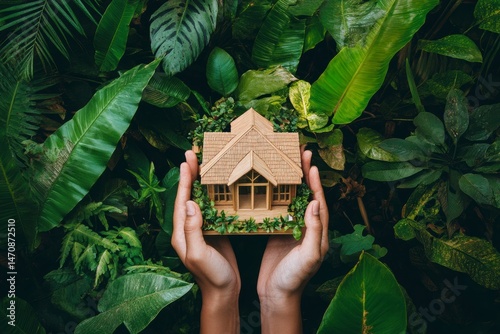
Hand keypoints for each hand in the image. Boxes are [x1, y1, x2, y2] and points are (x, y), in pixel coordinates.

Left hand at [172, 150, 239, 332]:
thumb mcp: (199, 253)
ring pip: (200, 199)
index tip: (187, 161)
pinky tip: (221, 185)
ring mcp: (202, 229)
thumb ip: (193, 229)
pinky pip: (212, 207)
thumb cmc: (212, 276)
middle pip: (188, 195)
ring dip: (202, 181)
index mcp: (182, 232)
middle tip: (194, 154)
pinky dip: (214, 193)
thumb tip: (190, 203)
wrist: (224, 292)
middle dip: (190, 174)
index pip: (181, 200)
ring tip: (207, 163)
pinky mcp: (214, 231)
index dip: (184, 180)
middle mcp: (189, 228)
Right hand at [257, 149, 328, 333]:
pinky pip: (278, 209)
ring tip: (285, 162)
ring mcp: (291, 228)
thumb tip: (315, 203)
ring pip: (292, 199)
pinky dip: (276, 195)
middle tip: (300, 154)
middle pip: (307, 195)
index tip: (311, 164)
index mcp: (318, 232)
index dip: (315, 183)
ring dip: (290, 181)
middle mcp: (307, 227)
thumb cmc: (295, 279)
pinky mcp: (278, 232)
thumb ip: (314, 231)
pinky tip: (268, 184)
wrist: (277, 295)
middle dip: (305, 174)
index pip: (319, 201)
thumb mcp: (308, 256)